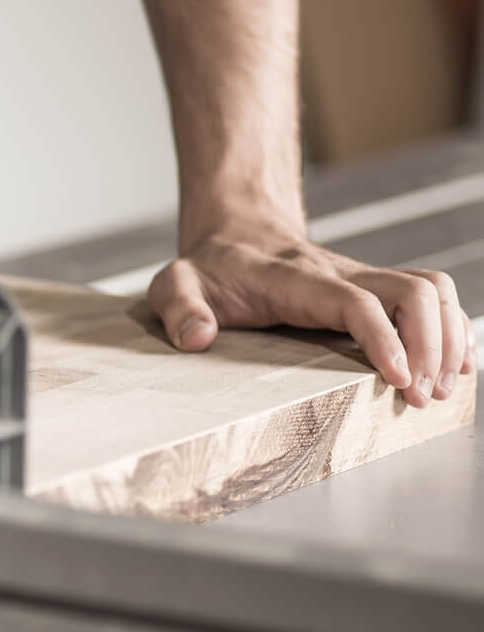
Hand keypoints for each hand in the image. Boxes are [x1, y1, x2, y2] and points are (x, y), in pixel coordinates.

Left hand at [148, 231, 475, 406]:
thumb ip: (178, 308)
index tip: (401, 380)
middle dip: (431, 344)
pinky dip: (452, 328)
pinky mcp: (375, 288)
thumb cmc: (209, 268)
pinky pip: (431, 296)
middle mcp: (341, 274)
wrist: (237, 235)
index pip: (355, 302)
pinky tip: (456, 365)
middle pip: (413, 291)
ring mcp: (364, 278)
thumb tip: (196, 337)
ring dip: (449, 337)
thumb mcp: (175, 283)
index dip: (384, 339)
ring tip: (442, 389)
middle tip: (423, 397)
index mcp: (296, 279)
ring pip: (431, 290)